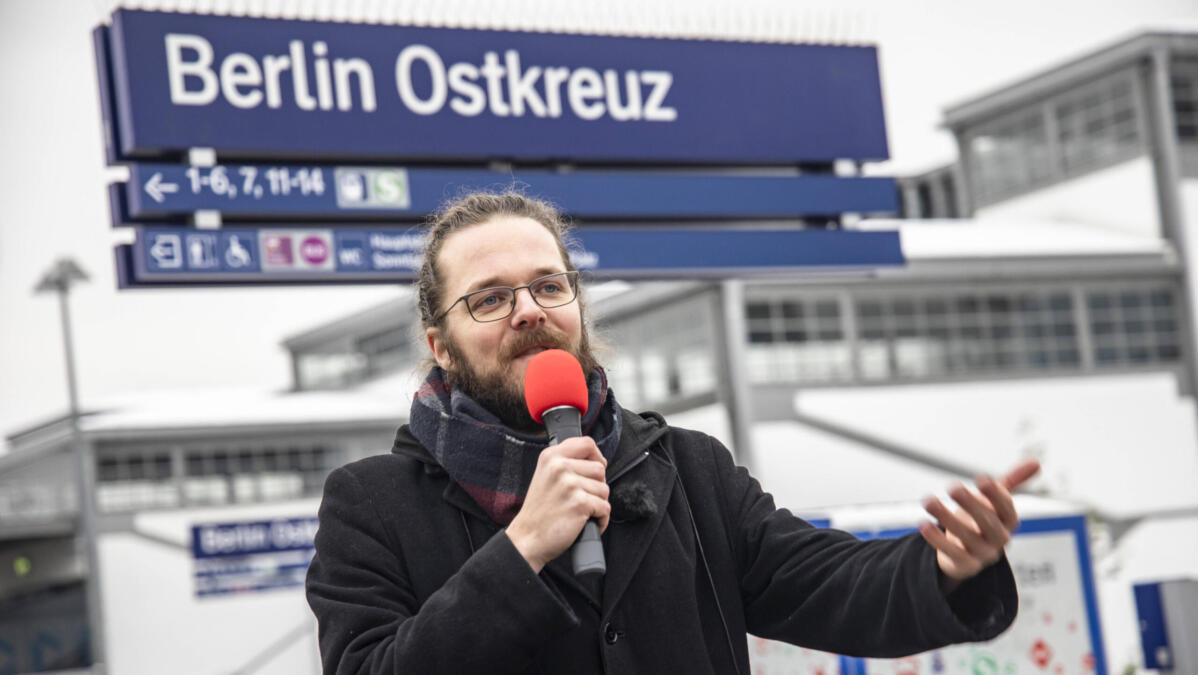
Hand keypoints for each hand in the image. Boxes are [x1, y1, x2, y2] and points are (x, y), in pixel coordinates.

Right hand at [505, 437, 609, 572]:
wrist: (527, 539)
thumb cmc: (539, 511)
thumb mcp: (545, 475)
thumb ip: (566, 462)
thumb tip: (597, 460)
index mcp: (551, 456)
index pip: (586, 443)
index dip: (597, 456)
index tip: (594, 468)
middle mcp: (559, 467)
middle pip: (600, 468)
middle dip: (596, 486)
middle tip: (580, 498)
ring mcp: (570, 484)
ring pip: (604, 489)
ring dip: (598, 504)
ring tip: (580, 511)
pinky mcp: (580, 503)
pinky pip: (605, 508)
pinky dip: (600, 520)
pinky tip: (586, 523)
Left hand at [918, 458, 1040, 590]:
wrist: (969, 553)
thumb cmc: (982, 519)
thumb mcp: (996, 501)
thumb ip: (1013, 481)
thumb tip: (1036, 462)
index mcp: (1008, 521)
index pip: (1007, 509)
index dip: (996, 495)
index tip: (982, 478)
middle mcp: (999, 539)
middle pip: (988, 523)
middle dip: (971, 505)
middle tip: (953, 487)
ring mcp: (983, 554)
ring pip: (966, 537)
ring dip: (946, 518)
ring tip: (928, 501)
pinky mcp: (966, 565)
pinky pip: (952, 554)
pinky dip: (937, 540)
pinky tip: (923, 524)